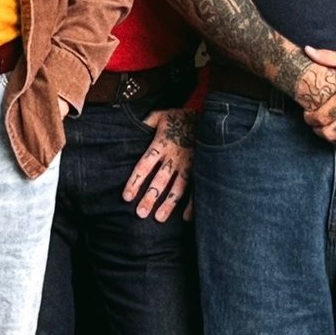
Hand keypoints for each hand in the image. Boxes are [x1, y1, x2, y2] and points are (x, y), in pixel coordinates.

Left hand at [122, 107, 195, 221]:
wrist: (209, 116)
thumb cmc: (180, 117)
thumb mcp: (161, 116)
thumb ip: (147, 123)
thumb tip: (132, 128)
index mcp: (161, 144)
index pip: (144, 165)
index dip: (135, 181)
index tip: (126, 197)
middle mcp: (174, 157)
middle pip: (160, 180)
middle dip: (150, 197)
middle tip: (140, 213)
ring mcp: (189, 164)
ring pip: (178, 187)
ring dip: (169, 204)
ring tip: (159, 218)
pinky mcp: (200, 168)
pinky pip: (197, 187)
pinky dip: (193, 203)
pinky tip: (186, 217)